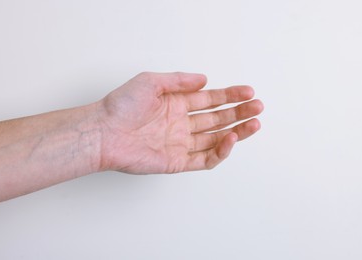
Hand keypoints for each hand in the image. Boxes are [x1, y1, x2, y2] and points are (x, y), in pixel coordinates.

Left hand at [96, 72, 262, 173]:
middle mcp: (180, 123)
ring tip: (254, 123)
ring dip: (236, 131)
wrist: (104, 132)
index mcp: (176, 104)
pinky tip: (230, 139)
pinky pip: (204, 158)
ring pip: (215, 138)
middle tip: (257, 107)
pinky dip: (220, 151)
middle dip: (239, 112)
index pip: (210, 99)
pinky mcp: (176, 161)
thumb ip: (179, 81)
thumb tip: (204, 79)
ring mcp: (180, 143)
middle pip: (217, 118)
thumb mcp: (151, 81)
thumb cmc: (121, 106)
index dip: (230, 95)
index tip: (248, 91)